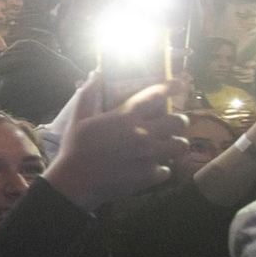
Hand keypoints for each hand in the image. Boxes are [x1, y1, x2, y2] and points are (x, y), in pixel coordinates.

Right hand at [44, 74, 188, 212]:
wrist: (75, 182)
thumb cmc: (75, 148)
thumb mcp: (78, 118)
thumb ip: (89, 95)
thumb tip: (96, 74)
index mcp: (126, 117)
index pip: (157, 96)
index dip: (172, 87)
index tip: (179, 84)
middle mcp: (143, 134)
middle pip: (178, 121)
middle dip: (179, 120)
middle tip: (173, 122)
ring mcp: (149, 156)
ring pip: (180, 145)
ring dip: (175, 143)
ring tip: (168, 145)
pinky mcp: (149, 175)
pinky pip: (167, 170)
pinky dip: (161, 168)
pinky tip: (152, 167)